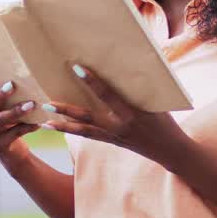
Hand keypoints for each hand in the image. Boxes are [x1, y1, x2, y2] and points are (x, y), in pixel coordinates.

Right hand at [0, 59, 39, 167]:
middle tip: (12, 84)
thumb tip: (11, 75)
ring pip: (2, 120)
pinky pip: (15, 133)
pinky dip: (27, 126)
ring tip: (32, 104)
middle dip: (0, 95)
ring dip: (18, 111)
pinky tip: (38, 121)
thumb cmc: (6, 127)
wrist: (12, 156)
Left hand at [41, 64, 191, 168]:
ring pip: (83, 131)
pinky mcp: (113, 143)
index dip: (92, 81)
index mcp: (132, 113)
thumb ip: (137, 88)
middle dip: (66, 110)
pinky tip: (62, 127)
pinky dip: (76, 131)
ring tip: (45, 122)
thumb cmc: (166, 122)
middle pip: (88, 117)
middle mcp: (120, 127)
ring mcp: (115, 137)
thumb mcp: (155, 102)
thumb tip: (123, 66)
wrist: (171, 151)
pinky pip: (90, 136)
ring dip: (63, 126)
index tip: (77, 68)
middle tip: (47, 104)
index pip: (108, 94)